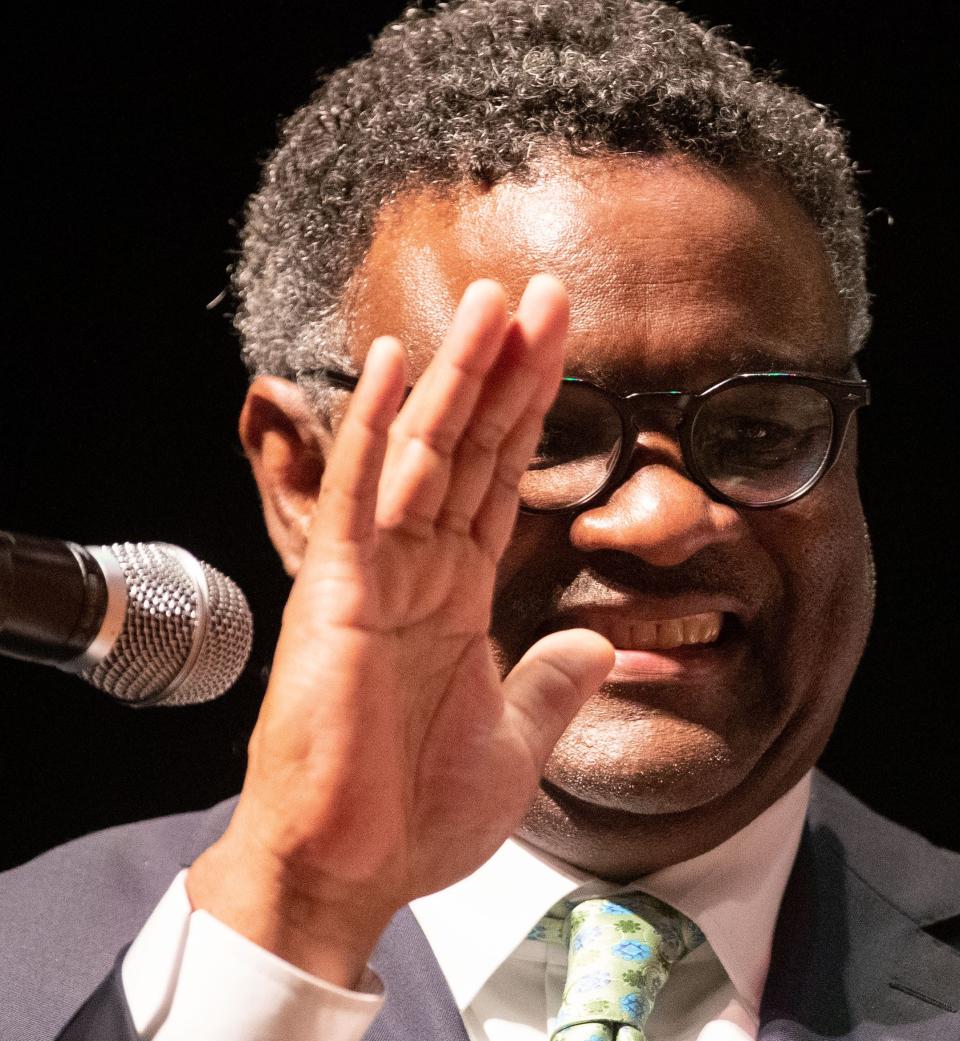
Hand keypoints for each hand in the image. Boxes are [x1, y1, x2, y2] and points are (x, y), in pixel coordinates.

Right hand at [187, 276, 613, 984]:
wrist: (347, 871)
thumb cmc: (412, 815)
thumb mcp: (513, 745)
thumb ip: (550, 684)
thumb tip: (594, 643)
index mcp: (457, 594)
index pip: (501, 477)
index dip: (532, 409)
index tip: (557, 343)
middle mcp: (416, 568)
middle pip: (468, 446)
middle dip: (504, 367)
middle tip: (536, 290)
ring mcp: (374, 574)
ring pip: (421, 454)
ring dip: (455, 375)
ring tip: (490, 302)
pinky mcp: (335, 594)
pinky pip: (358, 498)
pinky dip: (373, 429)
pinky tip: (390, 364)